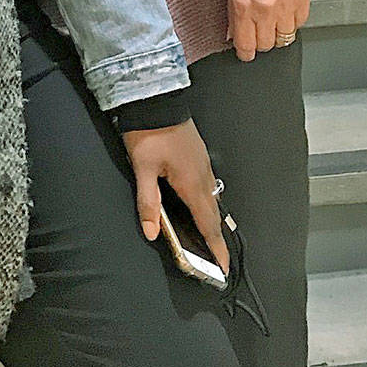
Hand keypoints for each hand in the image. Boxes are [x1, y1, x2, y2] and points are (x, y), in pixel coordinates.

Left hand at [121, 119, 227, 273]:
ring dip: (212, 220)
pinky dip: (208, 203)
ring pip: (212, 200)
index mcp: (192, 183)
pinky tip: (199, 205)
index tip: (223, 266)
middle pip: (214, 215)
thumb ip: (148, 202)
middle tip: (217, 259)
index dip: (216, 248)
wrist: (156, 100)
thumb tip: (151, 232)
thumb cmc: (150, 132)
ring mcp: (204, 165)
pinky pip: (209, 186)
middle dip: (216, 239)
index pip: (208, 224)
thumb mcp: (143, 168)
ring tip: (210, 238)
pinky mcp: (199, 157)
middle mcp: (203, 176)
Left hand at [226, 0, 311, 60]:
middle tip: (258, 33)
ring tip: (273, 23)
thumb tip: (233, 32)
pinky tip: (286, 12)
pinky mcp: (303, 2)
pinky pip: (299, 24)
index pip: (245, 45)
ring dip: (277, 34)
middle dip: (260, 42)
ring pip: (284, 39)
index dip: (245, 53)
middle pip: (266, 45)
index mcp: (243, 6)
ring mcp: (286, 9)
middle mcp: (265, 11)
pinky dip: (292, 22)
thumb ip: (233, 12)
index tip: (245, 53)